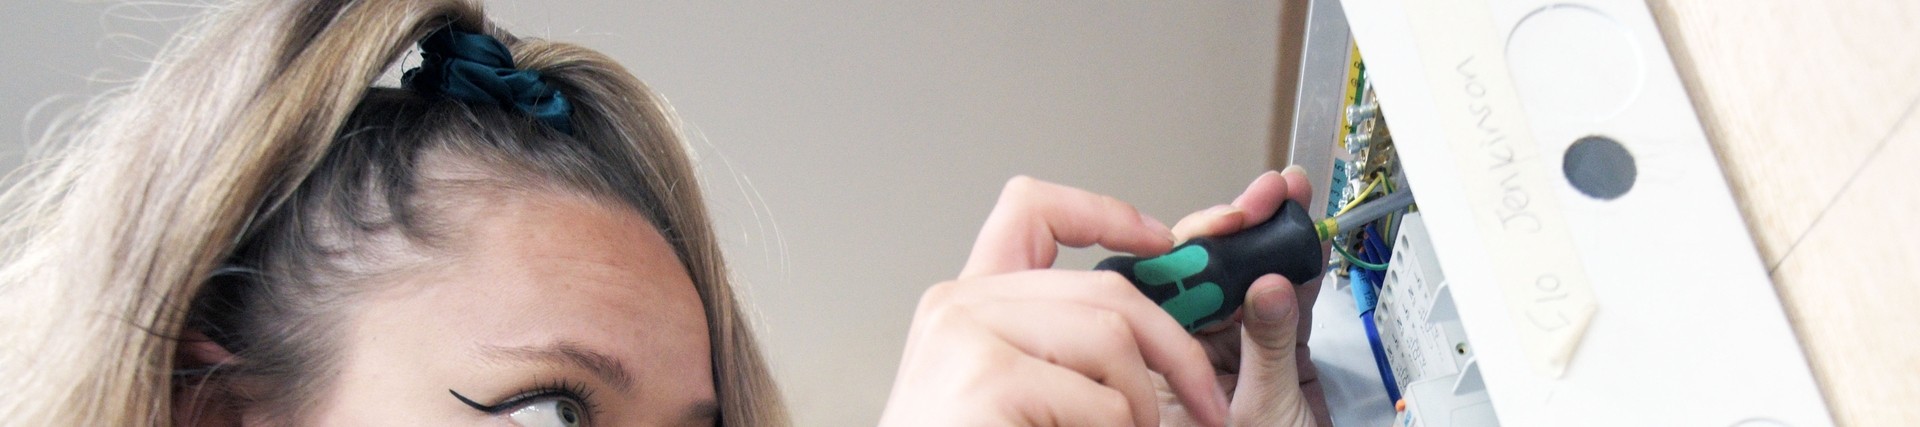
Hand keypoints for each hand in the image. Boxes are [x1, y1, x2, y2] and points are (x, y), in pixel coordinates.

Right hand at [879, 177, 1232, 426]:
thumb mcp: (1010, 385)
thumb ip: (1056, 344)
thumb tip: (1149, 323)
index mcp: (965, 304)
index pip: (1032, 211)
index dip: (1107, 214)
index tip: (1159, 241)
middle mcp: (957, 307)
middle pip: (1104, 287)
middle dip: (1175, 348)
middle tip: (1208, 402)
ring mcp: (966, 337)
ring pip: (1113, 341)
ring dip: (1141, 410)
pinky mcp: (988, 380)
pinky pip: (1103, 403)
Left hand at [1155, 168, 1330, 426]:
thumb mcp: (1260, 413)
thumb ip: (1267, 347)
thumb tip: (1270, 289)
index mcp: (1151, 369)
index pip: (1154, 292)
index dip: (1181, 251)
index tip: (1214, 227)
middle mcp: (1182, 353)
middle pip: (1199, 272)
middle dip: (1230, 229)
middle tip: (1261, 199)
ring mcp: (1229, 348)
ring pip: (1243, 276)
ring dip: (1266, 233)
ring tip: (1286, 195)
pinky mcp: (1275, 350)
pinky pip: (1283, 297)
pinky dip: (1298, 265)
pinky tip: (1303, 232)